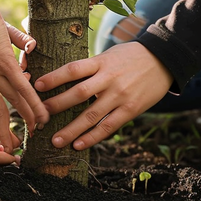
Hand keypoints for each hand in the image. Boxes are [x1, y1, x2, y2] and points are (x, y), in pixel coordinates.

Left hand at [0, 0, 48, 151]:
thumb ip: (11, 42)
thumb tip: (31, 47)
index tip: (0, 126)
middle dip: (4, 130)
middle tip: (12, 146)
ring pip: (12, 102)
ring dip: (26, 118)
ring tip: (36, 131)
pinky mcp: (4, 64)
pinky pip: (21, 88)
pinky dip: (31, 103)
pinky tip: (40, 113)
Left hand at [34, 43, 172, 149]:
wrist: (164, 60)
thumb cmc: (131, 56)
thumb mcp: (109, 55)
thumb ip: (91, 67)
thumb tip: (65, 79)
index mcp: (101, 62)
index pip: (72, 69)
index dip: (53, 78)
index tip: (36, 86)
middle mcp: (109, 79)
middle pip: (78, 94)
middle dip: (56, 106)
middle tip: (38, 117)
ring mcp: (120, 96)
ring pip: (91, 115)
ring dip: (71, 129)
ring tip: (55, 141)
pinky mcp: (130, 109)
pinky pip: (109, 126)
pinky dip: (92, 137)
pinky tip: (78, 145)